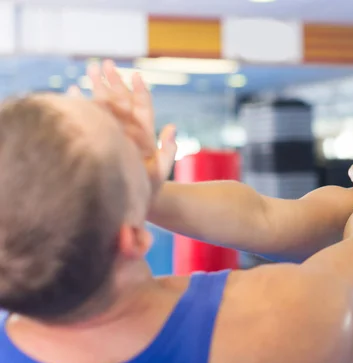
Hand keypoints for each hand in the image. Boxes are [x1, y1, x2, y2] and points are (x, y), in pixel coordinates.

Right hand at [67, 60, 176, 196]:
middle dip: (113, 81)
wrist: (131, 204)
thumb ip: (168, 151)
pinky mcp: (99, 141)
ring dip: (97, 87)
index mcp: (144, 135)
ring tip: (89, 68)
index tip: (135, 75)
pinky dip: (82, 105)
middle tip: (105, 63)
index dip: (139, 92)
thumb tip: (173, 127)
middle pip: (121, 101)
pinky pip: (91, 120)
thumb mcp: (161, 171)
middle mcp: (128, 131)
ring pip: (105, 107)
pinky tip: (74, 91)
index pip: (142, 108)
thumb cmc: (149, 190)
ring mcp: (113, 134)